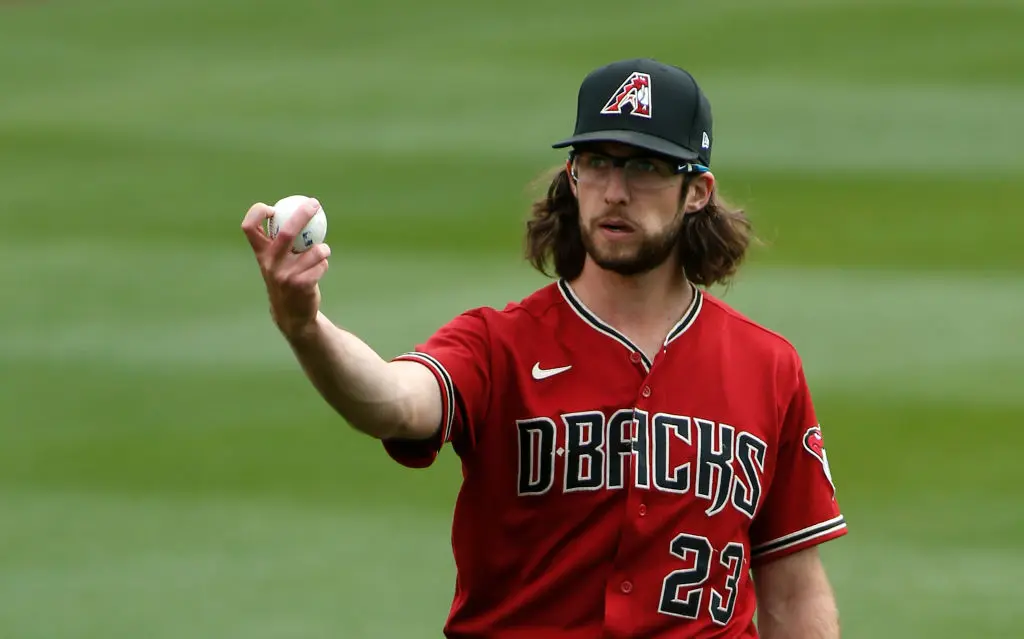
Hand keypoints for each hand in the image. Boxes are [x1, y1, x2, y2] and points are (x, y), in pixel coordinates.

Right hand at [241, 198, 330, 339]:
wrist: (291, 314)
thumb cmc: (286, 279)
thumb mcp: (277, 261)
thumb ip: (280, 240)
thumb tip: (296, 209)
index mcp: (261, 254)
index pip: (249, 227)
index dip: (257, 212)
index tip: (273, 207)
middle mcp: (270, 263)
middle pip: (285, 232)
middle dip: (302, 214)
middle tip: (314, 203)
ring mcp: (285, 275)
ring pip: (314, 251)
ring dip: (323, 249)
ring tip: (323, 251)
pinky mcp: (302, 285)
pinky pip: (321, 264)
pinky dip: (324, 263)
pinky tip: (320, 268)